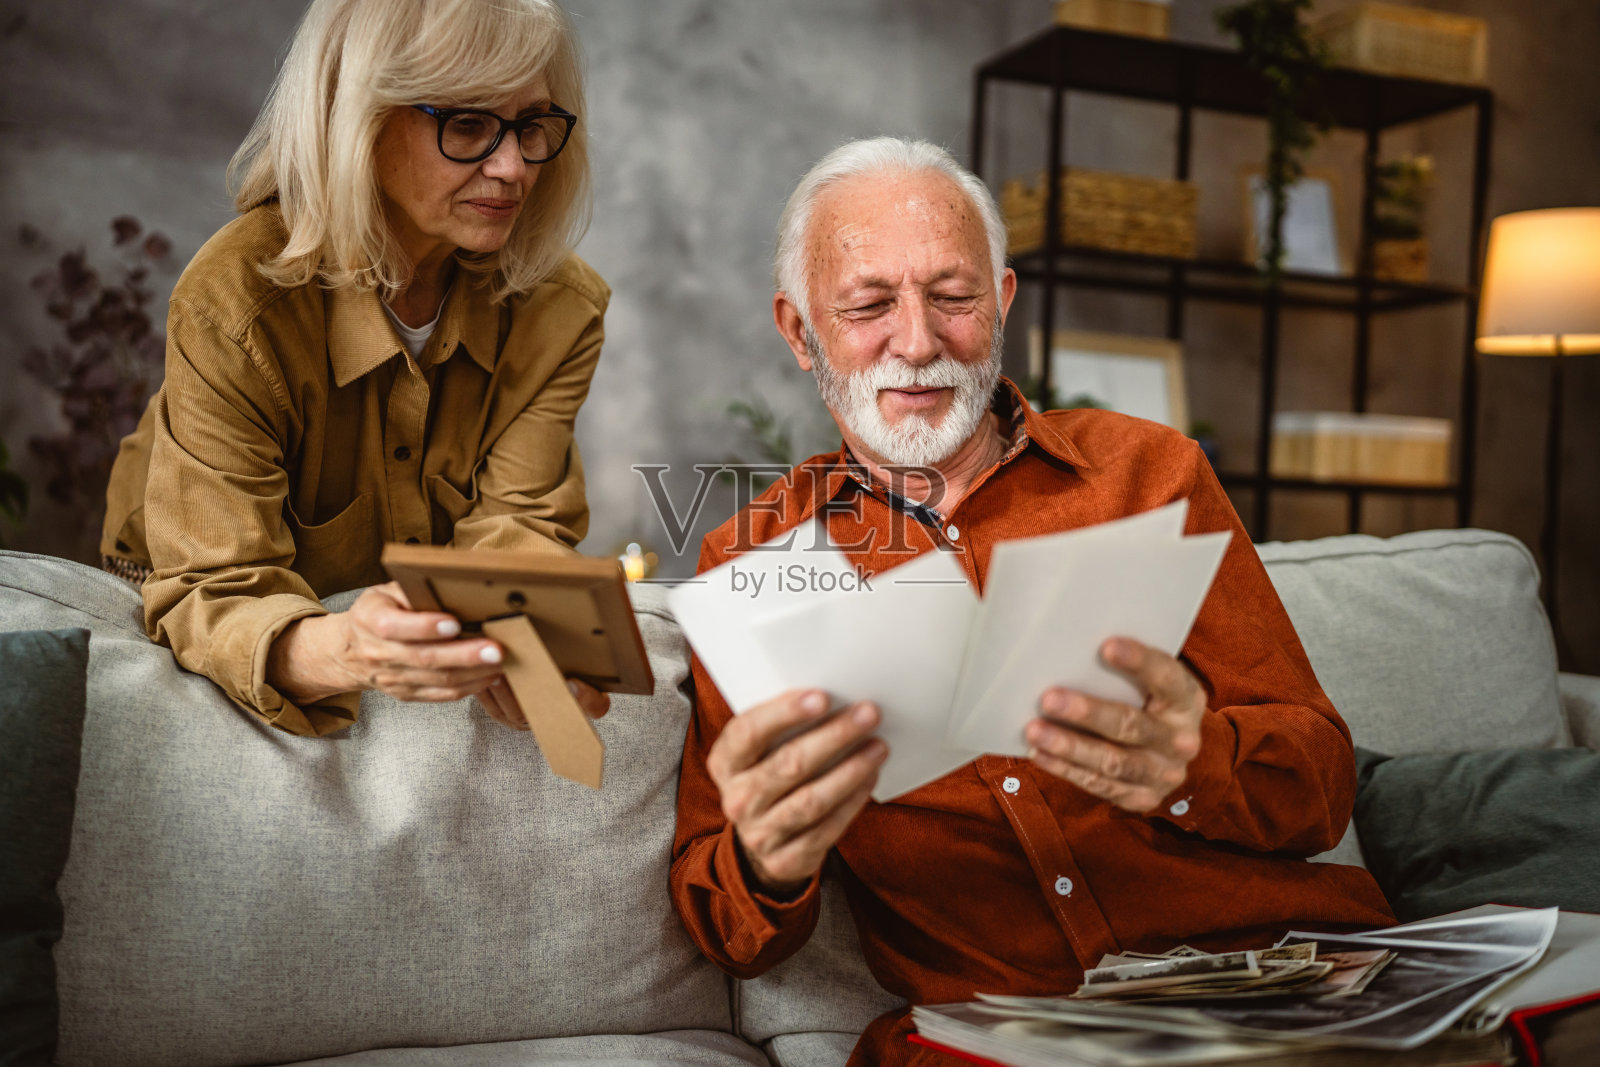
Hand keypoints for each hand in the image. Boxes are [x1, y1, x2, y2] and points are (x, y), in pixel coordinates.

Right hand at [268, 583, 608, 729]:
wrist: (338, 654)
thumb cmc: (378, 611)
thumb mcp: (387, 591)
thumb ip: (418, 590)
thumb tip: (463, 580)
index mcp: (373, 620)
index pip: (399, 625)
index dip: (425, 626)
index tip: (452, 622)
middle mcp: (380, 655)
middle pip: (426, 661)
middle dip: (465, 656)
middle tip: (500, 649)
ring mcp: (394, 682)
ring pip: (438, 684)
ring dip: (475, 677)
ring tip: (509, 667)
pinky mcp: (410, 697)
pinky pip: (442, 697)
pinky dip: (470, 691)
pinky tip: (499, 682)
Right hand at [706, 690, 886, 895]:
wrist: (760, 839)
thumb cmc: (768, 776)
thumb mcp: (760, 751)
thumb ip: (782, 728)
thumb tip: (834, 699)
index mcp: (725, 762)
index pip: (748, 732)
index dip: (784, 713)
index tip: (822, 697)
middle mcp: (737, 799)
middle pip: (788, 764)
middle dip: (834, 736)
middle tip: (867, 714)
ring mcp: (759, 833)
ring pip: (811, 800)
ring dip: (850, 770)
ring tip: (878, 746)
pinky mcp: (785, 859)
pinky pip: (825, 829)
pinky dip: (852, 801)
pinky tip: (870, 777)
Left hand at [1025, 637, 1205, 813]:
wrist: (1167, 754)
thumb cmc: (1145, 703)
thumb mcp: (1150, 684)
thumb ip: (1123, 672)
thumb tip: (1067, 651)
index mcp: (1187, 700)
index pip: (1167, 677)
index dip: (1139, 662)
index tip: (1106, 647)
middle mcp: (1182, 740)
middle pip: (1131, 725)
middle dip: (1088, 712)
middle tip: (1048, 698)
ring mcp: (1164, 773)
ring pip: (1113, 762)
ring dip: (1070, 746)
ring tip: (1034, 730)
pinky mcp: (1143, 798)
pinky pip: (1100, 785)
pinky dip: (1066, 769)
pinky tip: (1040, 753)